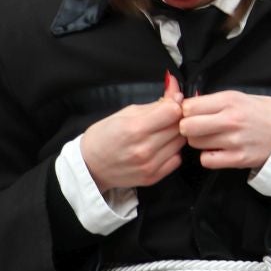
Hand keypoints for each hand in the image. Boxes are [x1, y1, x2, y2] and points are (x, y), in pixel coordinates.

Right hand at [81, 73, 185, 190]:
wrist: (89, 165)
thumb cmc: (104, 135)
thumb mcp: (126, 112)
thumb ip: (155, 104)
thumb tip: (177, 92)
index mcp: (135, 128)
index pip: (173, 111)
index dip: (175, 105)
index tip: (170, 105)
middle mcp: (144, 149)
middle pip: (179, 127)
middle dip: (176, 119)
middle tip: (166, 118)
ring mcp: (150, 166)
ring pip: (180, 143)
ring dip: (175, 135)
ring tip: (161, 133)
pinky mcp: (153, 178)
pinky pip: (176, 160)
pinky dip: (172, 152)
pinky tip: (160, 148)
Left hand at [178, 90, 270, 170]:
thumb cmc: (266, 113)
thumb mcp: (241, 97)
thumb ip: (216, 100)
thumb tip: (191, 103)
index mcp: (230, 100)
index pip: (189, 106)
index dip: (186, 110)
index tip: (191, 113)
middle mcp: (230, 120)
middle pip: (187, 126)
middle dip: (186, 126)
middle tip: (195, 127)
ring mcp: (233, 141)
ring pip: (194, 142)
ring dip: (197, 141)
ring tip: (210, 138)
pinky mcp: (237, 158)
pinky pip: (207, 160)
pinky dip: (207, 156)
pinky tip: (215, 151)